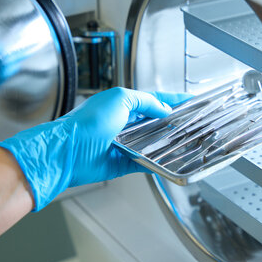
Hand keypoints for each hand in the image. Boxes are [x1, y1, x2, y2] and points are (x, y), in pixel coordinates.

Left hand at [0, 87, 190, 210]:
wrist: (68, 152)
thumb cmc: (87, 122)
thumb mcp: (120, 98)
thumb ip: (145, 101)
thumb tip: (163, 110)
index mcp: (122, 104)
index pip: (154, 99)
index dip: (172, 100)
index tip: (190, 101)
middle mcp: (124, 123)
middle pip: (155, 122)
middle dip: (172, 123)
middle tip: (193, 124)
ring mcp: (124, 143)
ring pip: (152, 143)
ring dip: (167, 143)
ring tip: (187, 142)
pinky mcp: (123, 163)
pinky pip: (145, 163)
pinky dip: (157, 163)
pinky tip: (170, 161)